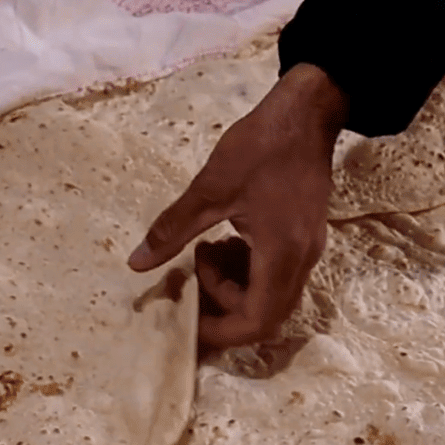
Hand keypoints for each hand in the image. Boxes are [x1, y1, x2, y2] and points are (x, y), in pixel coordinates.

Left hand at [128, 63, 347, 350]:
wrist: (308, 112)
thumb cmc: (261, 146)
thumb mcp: (210, 188)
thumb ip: (172, 229)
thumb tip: (136, 264)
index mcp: (281, 254)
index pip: (256, 320)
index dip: (221, 332)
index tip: (187, 320)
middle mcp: (301, 261)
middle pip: (265, 316)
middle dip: (223, 312)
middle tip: (188, 288)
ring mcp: (307, 250)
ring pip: (271, 297)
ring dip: (233, 289)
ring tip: (203, 255)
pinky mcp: (303, 238)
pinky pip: (276, 275)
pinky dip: (246, 272)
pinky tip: (223, 242)